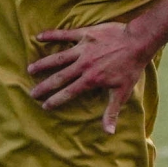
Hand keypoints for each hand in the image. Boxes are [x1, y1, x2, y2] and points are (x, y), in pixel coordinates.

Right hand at [26, 22, 151, 132]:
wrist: (137, 42)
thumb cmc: (131, 68)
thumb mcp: (122, 92)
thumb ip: (112, 112)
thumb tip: (108, 132)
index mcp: (90, 80)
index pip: (68, 92)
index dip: (56, 100)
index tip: (44, 105)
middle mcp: (82, 66)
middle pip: (59, 78)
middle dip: (44, 86)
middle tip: (32, 93)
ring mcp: (82, 49)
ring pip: (57, 58)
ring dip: (43, 64)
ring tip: (30, 69)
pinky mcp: (84, 34)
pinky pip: (64, 34)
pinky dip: (52, 35)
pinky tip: (38, 37)